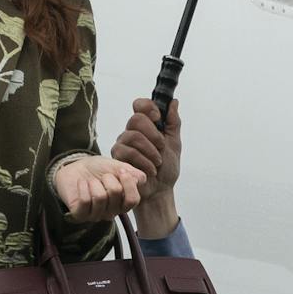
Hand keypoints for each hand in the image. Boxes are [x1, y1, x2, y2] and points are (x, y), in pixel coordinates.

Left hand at [52, 153, 145, 222]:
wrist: (75, 168)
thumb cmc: (98, 170)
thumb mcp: (117, 167)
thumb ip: (132, 173)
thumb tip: (141, 179)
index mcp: (123, 202)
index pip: (133, 200)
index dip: (128, 184)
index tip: (121, 171)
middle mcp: (111, 212)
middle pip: (116, 194)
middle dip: (108, 178)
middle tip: (102, 177)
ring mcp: (96, 215)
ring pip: (100, 197)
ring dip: (94, 183)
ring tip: (91, 181)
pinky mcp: (80, 215)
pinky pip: (85, 201)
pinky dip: (83, 186)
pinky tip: (82, 184)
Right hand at [110, 97, 181, 238]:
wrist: (160, 191)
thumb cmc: (166, 169)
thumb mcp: (174, 144)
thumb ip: (173, 123)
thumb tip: (173, 102)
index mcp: (145, 127)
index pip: (139, 105)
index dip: (148, 107)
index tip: (158, 117)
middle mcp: (131, 132)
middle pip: (136, 119)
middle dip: (154, 135)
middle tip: (161, 148)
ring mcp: (122, 144)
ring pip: (133, 136)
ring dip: (151, 151)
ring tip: (157, 162)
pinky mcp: (117, 157)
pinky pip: (129, 151)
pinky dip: (144, 161)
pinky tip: (150, 170)